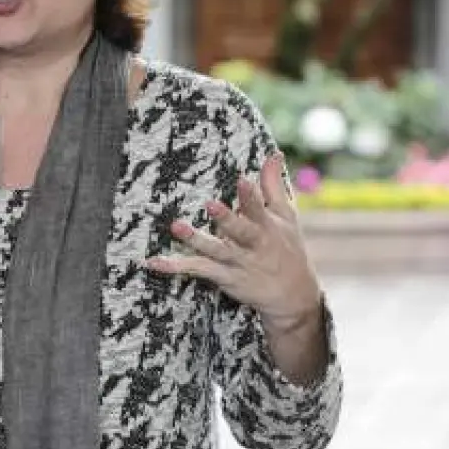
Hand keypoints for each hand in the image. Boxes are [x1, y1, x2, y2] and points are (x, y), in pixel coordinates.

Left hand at [146, 152, 320, 329]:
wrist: (293, 295)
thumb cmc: (287, 247)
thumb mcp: (286, 216)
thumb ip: (273, 185)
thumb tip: (275, 153)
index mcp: (268, 227)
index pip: (259, 209)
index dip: (251, 196)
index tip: (241, 179)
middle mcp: (253, 245)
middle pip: (240, 231)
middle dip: (227, 219)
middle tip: (210, 204)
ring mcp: (238, 263)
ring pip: (216, 251)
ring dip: (196, 240)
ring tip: (176, 227)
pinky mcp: (224, 277)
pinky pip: (198, 270)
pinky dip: (176, 267)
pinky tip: (155, 262)